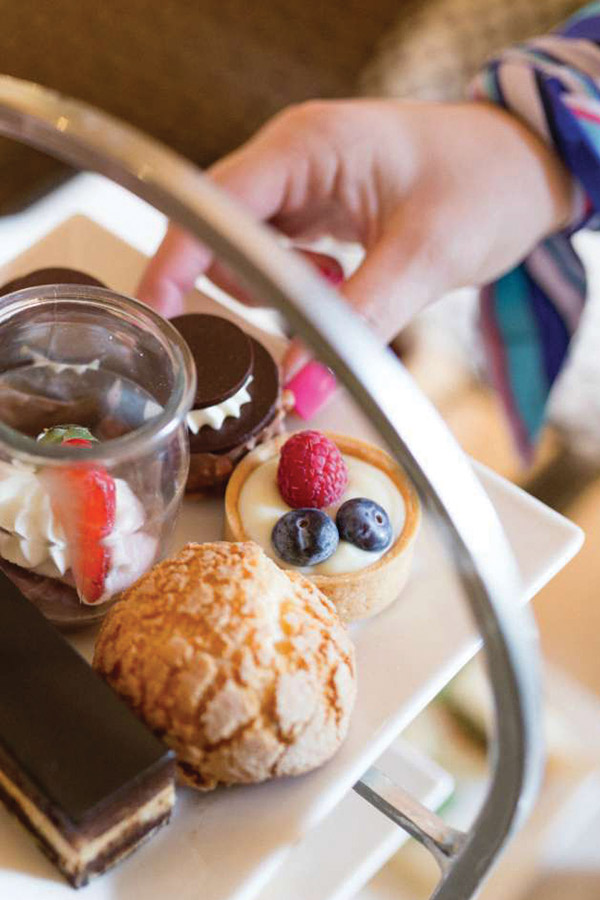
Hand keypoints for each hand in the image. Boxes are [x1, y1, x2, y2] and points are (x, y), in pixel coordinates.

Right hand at [138, 98, 573, 372]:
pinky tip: (341, 278)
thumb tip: (301, 393)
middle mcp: (292, 156)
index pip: (213, 204)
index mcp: (307, 145)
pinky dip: (296, 285)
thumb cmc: (488, 184)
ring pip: (246, 250)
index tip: (159, 315)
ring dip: (278, 288)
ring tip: (342, 283)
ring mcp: (302, 180)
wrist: (528, 166)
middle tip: (298, 317)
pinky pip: (277, 256)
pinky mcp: (316, 206)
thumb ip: (357, 324)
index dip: (177, 260)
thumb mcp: (424, 258)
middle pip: (220, 231)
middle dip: (247, 285)